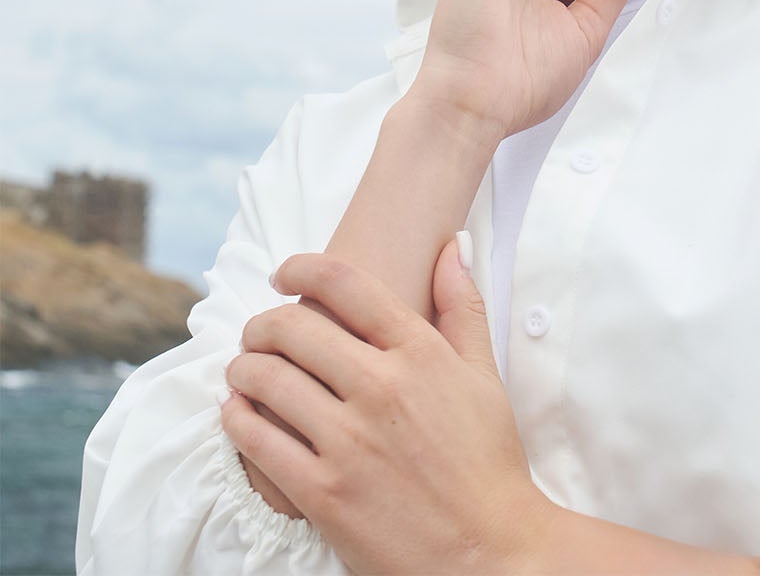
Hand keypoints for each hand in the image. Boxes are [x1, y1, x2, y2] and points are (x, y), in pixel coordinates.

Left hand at [222, 242, 555, 575]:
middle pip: (294, 327)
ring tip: (243, 370)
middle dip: (263, 323)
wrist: (490, 552)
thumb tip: (449, 247)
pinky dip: (236, 419)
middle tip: (257, 331)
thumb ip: (462, 306)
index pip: (345, 284)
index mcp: (420, 352)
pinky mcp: (324, 494)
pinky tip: (236, 414)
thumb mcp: (484, 375)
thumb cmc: (488, 463)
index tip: (284, 273)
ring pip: (267, 380)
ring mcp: (349, 442)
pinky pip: (258, 442)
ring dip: (243, 367)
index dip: (302, 267)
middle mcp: (381, 388)